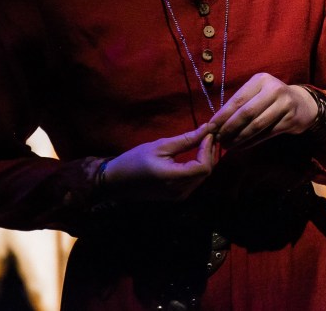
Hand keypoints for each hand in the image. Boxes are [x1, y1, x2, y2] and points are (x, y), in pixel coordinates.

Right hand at [102, 125, 216, 201]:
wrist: (116, 181)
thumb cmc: (135, 160)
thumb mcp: (160, 146)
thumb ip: (186, 140)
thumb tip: (207, 129)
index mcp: (174, 179)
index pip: (203, 166)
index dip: (208, 148)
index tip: (208, 132)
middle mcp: (179, 192)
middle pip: (206, 172)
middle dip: (209, 152)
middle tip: (208, 135)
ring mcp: (179, 196)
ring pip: (202, 177)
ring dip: (205, 159)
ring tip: (203, 142)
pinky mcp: (177, 196)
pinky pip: (195, 181)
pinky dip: (199, 167)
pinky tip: (196, 154)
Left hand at [208, 73, 317, 148]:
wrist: (302, 104)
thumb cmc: (272, 99)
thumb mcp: (258, 93)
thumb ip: (240, 103)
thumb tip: (215, 122)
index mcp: (261, 80)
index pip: (238, 100)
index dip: (222, 115)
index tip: (210, 128)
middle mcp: (274, 89)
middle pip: (246, 113)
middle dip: (229, 128)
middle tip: (218, 139)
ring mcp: (284, 104)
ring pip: (256, 125)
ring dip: (239, 138)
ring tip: (227, 145)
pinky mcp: (290, 120)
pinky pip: (266, 134)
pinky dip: (251, 142)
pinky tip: (241, 147)